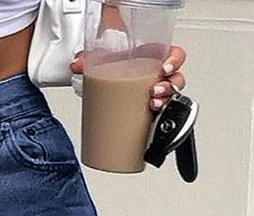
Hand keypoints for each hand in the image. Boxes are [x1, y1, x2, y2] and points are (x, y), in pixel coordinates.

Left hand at [69, 44, 187, 110]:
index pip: (175, 56)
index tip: (164, 68)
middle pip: (176, 79)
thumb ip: (90, 59)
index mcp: (154, 58)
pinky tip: (153, 122)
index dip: (174, 61)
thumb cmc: (117, 66)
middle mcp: (159, 75)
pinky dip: (160, 120)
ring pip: (172, 97)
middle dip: (169, 86)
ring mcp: (157, 94)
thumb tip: (76, 65)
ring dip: (165, 102)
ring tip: (152, 105)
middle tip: (154, 91)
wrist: (112, 79)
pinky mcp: (152, 112)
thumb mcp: (106, 59)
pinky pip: (163, 115)